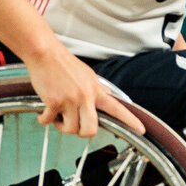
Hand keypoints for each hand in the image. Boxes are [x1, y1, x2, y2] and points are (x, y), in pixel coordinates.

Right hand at [26, 42, 144, 138]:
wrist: (46, 53)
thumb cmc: (64, 64)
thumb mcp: (87, 75)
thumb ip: (97, 89)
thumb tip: (107, 98)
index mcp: (96, 90)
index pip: (117, 108)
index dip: (130, 121)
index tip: (141, 130)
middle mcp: (86, 97)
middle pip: (90, 130)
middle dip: (81, 132)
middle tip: (74, 125)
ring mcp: (70, 100)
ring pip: (70, 129)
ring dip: (61, 126)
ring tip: (57, 115)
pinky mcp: (53, 102)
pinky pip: (48, 122)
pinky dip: (44, 119)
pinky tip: (43, 112)